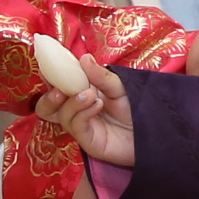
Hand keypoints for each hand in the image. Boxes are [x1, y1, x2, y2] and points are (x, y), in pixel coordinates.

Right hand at [38, 51, 135, 165]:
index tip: (45, 65)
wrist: (152, 131)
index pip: (58, 85)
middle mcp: (76, 109)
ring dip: (72, 103)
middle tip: (58, 90)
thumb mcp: (119, 87)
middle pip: (48, 106)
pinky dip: (83, 113)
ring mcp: (81, 126)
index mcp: (81, 92)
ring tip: (90, 95)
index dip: (50, 76)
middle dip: (49, 96)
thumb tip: (84, 57)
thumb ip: (101, 76)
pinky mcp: (87, 140)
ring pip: (61, 115)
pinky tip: (96, 105)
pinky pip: (76, 126)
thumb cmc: (136, 108)